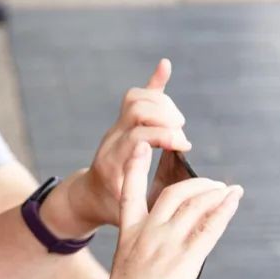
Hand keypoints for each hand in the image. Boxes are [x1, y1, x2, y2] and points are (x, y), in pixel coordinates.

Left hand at [63, 59, 189, 232]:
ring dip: (162, 104)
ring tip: (178, 121)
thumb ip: (158, 202)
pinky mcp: (124, 122)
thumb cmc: (113, 209)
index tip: (184, 146)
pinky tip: (165, 65)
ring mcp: (116, 128)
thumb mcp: (134, 213)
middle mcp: (112, 140)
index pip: (138, 137)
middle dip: (164, 118)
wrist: (86, 197)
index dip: (164, 136)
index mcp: (114, 164)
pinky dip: (154, 82)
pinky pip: (137, 97)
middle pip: (135, 111)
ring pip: (134, 100)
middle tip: (181, 135)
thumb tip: (193, 191)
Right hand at [99, 142, 241, 278]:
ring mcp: (165, 244)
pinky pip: (209, 227)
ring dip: (215, 193)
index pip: (129, 192)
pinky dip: (224, 210)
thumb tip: (171, 269)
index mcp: (129, 235)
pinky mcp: (184, 259)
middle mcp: (147, 233)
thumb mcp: (130, 274)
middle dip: (196, 183)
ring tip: (228, 190)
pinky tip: (234, 200)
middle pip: (173, 192)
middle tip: (212, 184)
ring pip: (195, 205)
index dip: (135, 166)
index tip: (139, 146)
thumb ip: (147, 261)